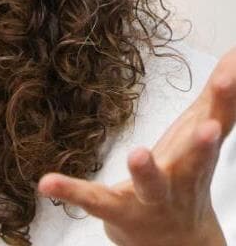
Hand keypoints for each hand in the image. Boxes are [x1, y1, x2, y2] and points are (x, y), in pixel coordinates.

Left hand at [37, 46, 235, 245]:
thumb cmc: (187, 178)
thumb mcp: (202, 135)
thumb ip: (217, 98)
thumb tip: (235, 53)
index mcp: (198, 154)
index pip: (216, 123)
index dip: (224, 99)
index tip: (228, 75)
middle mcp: (181, 178)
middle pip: (195, 161)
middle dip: (202, 145)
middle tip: (207, 127)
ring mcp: (149, 198)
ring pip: (151, 186)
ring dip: (146, 171)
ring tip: (137, 153)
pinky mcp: (117, 211)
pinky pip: (94, 200)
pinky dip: (71, 191)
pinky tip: (47, 183)